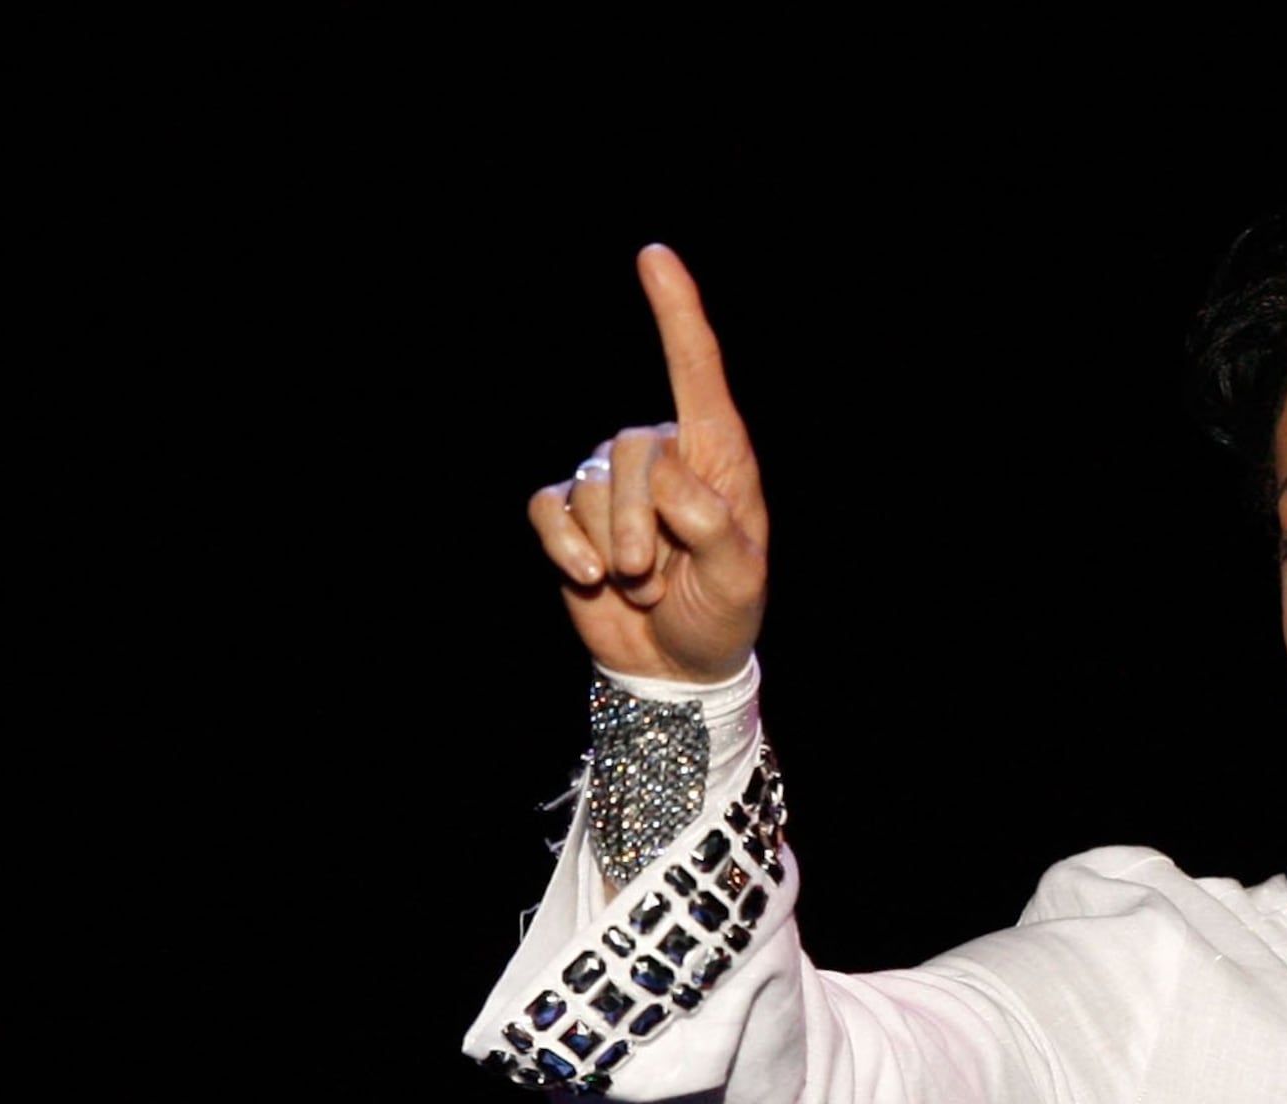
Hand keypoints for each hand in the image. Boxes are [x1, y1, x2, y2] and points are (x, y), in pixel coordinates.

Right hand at [527, 244, 766, 683]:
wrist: (674, 665)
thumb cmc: (721, 615)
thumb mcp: (739, 581)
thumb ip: (714, 528)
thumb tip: (665, 481)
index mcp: (717, 457)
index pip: (695, 371)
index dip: (675, 312)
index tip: (654, 256)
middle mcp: (660, 456)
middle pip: (630, 451)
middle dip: (639, 523)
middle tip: (656, 574)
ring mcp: (609, 483)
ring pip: (589, 486)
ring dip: (612, 548)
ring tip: (643, 583)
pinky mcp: (568, 514)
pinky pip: (547, 509)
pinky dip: (565, 547)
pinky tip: (589, 579)